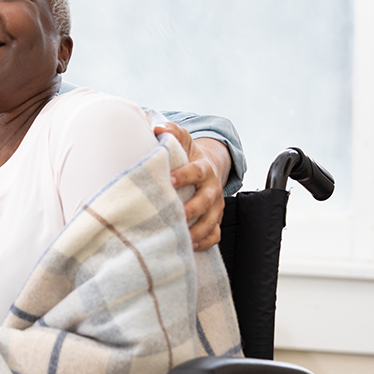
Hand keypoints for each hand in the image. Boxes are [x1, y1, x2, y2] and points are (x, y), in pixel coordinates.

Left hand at [155, 124, 228, 250]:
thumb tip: (158, 127)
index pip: (196, 171)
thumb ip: (172, 132)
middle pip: (207, 201)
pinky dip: (206, 241)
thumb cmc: (186, 156)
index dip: (184, 176)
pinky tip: (190, 246)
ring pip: (212, 221)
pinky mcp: (215, 219)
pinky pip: (215, 234)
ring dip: (198, 230)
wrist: (205, 169)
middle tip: (176, 215)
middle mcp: (212, 188)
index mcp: (203, 169)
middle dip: (192, 209)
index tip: (169, 181)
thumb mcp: (182, 140)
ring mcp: (215, 206)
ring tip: (182, 237)